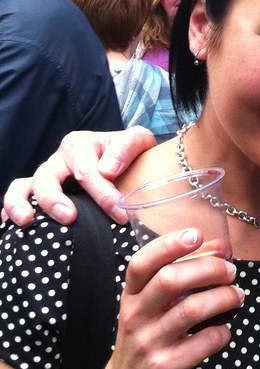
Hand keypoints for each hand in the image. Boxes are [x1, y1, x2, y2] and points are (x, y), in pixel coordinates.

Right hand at [2, 127, 156, 226]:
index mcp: (80, 144)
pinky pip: (17, 198)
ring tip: (27, 222)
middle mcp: (58, 160)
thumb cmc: (130, 154)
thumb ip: (127, 147)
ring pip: (23, 186)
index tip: (121, 215)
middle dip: (55, 199)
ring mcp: (46, 176)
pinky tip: (13, 227)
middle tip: (69, 218)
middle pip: (47, 178)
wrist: (128, 162)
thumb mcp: (138, 141)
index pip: (86, 170)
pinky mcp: (38, 192)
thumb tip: (107, 170)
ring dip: (21, 204)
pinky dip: (11, 211)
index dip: (103, 194)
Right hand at [102, 228, 242, 368]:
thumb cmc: (145, 340)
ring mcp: (149, 344)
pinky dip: (222, 332)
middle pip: (171, 280)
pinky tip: (224, 330)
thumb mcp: (149, 307)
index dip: (169, 245)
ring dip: (224, 298)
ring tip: (237, 296)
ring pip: (192, 309)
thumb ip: (179, 276)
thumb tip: (218, 247)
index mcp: (130, 297)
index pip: (142, 263)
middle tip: (231, 271)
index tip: (196, 234)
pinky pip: (204, 342)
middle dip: (209, 269)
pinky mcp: (165, 368)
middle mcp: (135, 317)